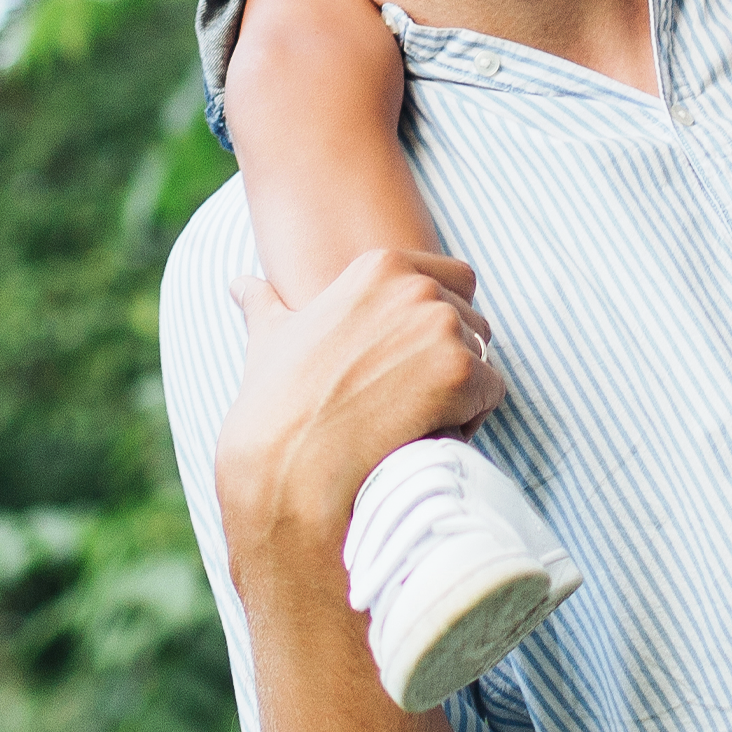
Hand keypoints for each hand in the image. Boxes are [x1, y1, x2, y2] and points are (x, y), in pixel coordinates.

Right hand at [210, 250, 504, 567]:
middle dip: (450, 360)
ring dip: (459, 392)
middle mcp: (417, 285)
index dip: (436, 326)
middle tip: (401, 400)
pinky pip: (491, 394)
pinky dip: (469, 421)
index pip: (454, 279)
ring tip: (407, 420)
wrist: (289, 466)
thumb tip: (240, 284)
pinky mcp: (460, 370)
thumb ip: (264, 304)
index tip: (402, 363)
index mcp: (379, 266)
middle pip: (472, 320)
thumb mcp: (269, 339)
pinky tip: (423, 435)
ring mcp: (441, 325)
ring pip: (483, 359)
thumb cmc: (277, 406)